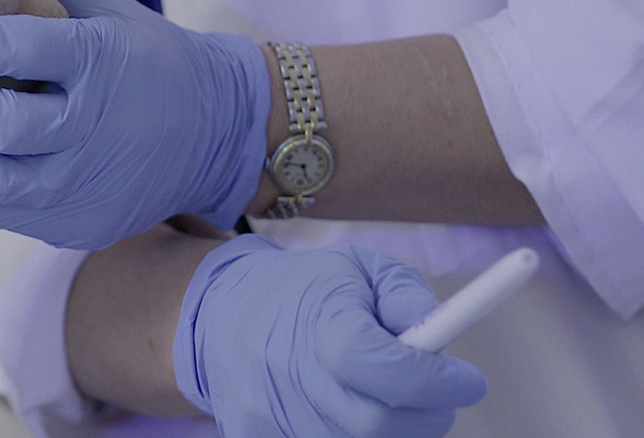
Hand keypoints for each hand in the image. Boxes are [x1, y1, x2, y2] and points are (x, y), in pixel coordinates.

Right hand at [173, 235, 487, 436]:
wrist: (221, 313)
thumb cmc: (304, 292)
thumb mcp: (359, 271)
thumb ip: (406, 299)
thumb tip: (442, 340)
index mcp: (318, 320)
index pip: (386, 369)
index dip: (437, 381)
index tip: (469, 379)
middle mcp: (288, 371)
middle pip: (378, 426)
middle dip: (425, 417)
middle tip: (437, 397)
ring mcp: (268, 414)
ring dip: (390, 431)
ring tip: (383, 396)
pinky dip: (349, 436)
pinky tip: (344, 410)